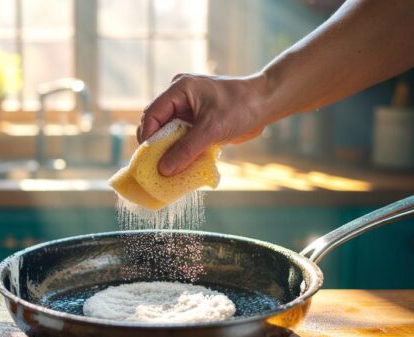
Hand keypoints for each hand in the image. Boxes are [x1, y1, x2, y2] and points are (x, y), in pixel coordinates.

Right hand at [137, 73, 268, 175]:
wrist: (266, 103)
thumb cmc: (240, 108)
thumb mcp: (211, 130)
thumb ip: (186, 150)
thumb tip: (164, 169)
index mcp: (179, 89)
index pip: (153, 113)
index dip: (147, 136)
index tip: (146, 159)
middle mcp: (180, 97)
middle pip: (158, 123)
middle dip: (156, 145)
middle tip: (154, 167)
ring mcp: (189, 108)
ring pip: (169, 132)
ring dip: (169, 150)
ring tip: (167, 170)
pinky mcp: (198, 120)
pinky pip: (182, 137)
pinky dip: (181, 150)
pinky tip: (181, 165)